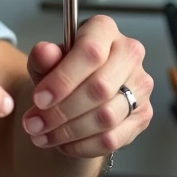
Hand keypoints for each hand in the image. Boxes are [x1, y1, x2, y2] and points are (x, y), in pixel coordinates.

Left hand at [20, 15, 153, 158]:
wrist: (75, 96)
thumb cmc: (62, 74)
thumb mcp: (44, 64)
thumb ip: (42, 58)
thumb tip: (45, 52)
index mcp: (104, 31)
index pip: (91, 52)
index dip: (63, 79)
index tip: (39, 100)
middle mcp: (129, 54)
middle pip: (99, 88)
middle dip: (61, 111)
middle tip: (33, 124)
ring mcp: (141, 86)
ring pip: (106, 116)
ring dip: (68, 132)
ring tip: (41, 135)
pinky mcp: (142, 115)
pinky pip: (113, 138)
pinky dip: (82, 145)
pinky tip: (62, 144)